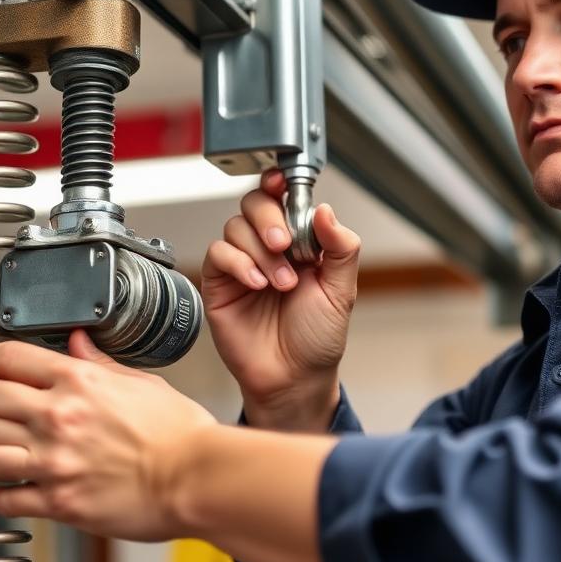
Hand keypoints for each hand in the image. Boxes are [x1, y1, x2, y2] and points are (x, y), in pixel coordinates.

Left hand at [0, 329, 214, 540]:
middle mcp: (58, 417)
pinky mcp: (58, 502)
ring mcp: (54, 461)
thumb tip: (78, 342)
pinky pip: (4, 497)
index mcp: (79, 381)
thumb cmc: (181, 434)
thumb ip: (101, 363)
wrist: (198, 477)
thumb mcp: (142, 383)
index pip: (5, 359)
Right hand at [201, 169, 360, 428]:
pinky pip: (218, 254)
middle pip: (255, 204)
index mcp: (301, 242)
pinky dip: (239, 264)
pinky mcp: (220, 283)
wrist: (294, 377)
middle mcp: (269, 248)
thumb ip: (341, 247)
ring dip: (260, 251)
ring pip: (236, 227)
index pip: (284, 199)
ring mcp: (243, 264)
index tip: (283, 183)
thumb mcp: (342, 290)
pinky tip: (257, 284)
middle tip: (286, 245)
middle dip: (270, 219)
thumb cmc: (317, 338)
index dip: (280, 185)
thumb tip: (325, 209)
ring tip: (281, 283)